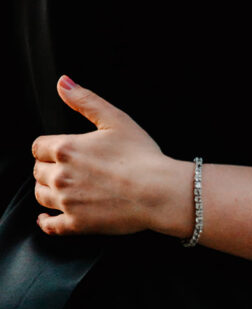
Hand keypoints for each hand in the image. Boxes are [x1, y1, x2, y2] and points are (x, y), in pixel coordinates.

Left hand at [32, 76, 188, 236]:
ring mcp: (66, 202)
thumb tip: (63, 82)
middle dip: (49, 166)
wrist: (157, 191)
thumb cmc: (140, 153)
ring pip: (40, 196)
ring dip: (48, 189)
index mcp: (67, 148)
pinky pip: (48, 226)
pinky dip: (45, 221)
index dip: (49, 145)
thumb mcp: (115, 119)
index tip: (62, 148)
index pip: (38, 147)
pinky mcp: (75, 224)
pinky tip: (47, 216)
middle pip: (38, 171)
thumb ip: (85, 100)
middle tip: (69, 165)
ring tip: (65, 185)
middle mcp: (61, 176)